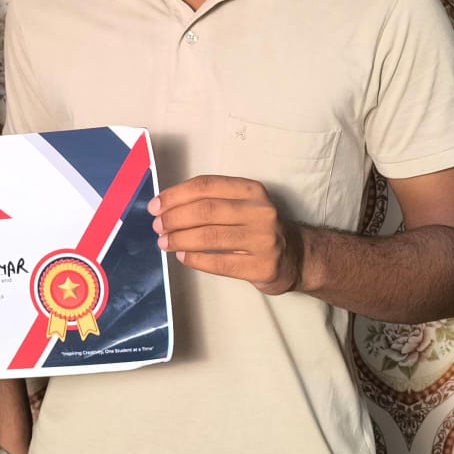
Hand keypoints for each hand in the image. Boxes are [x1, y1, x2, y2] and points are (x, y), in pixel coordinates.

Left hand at [150, 174, 304, 295]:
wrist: (297, 256)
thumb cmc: (258, 227)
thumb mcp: (243, 204)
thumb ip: (212, 201)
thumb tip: (167, 206)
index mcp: (252, 190)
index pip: (206, 186)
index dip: (176, 195)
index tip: (156, 206)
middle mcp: (260, 212)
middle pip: (206, 211)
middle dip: (174, 218)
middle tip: (157, 226)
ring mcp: (264, 240)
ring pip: (210, 237)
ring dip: (180, 239)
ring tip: (164, 243)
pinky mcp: (262, 267)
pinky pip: (220, 263)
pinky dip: (196, 260)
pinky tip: (183, 257)